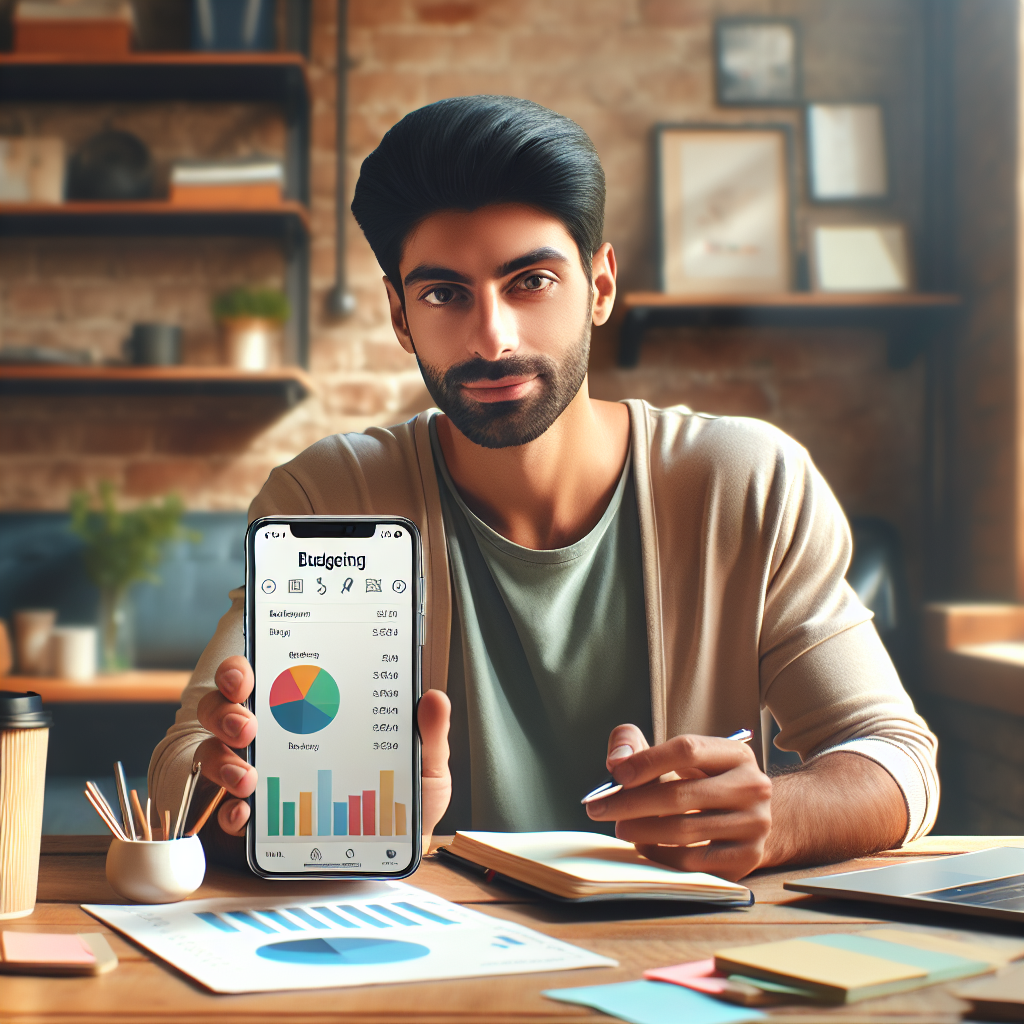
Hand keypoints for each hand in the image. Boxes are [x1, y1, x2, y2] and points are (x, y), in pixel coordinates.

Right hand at [196, 656, 453, 844]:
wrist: (393, 856)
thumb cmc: (403, 801)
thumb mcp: (424, 766)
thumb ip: (429, 735)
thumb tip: (434, 699)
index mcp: (313, 711)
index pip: (266, 677)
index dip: (241, 671)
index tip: (245, 676)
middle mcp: (278, 737)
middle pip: (227, 709)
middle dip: (226, 711)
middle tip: (247, 725)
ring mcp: (261, 775)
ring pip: (216, 753)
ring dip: (223, 759)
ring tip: (247, 775)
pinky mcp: (258, 818)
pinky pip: (226, 810)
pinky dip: (229, 811)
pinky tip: (245, 813)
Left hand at [584, 724, 771, 881]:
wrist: (748, 818)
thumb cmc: (699, 782)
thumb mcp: (675, 757)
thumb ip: (635, 745)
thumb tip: (616, 760)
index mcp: (736, 753)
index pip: (687, 750)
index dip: (646, 761)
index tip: (615, 775)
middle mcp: (753, 787)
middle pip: (681, 795)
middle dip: (631, 802)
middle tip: (599, 808)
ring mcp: (754, 825)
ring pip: (684, 830)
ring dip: (642, 830)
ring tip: (621, 826)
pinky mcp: (747, 859)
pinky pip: (692, 861)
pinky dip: (661, 855)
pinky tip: (644, 846)